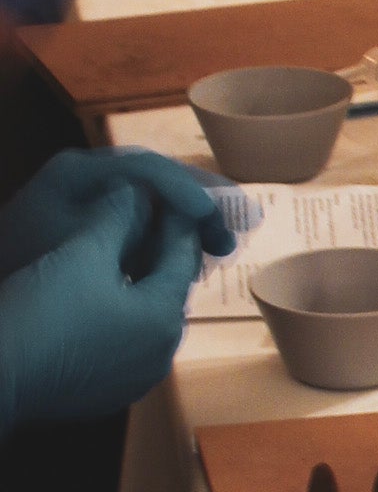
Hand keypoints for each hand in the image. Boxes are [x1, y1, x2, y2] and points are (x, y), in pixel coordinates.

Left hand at [0, 148, 235, 280]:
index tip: (212, 213)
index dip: (184, 187)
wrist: (2, 322)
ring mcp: (92, 202)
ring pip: (157, 203)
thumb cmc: (22, 268)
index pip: (146, 169)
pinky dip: (170, 239)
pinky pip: (144, 225)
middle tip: (241, 227)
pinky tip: (192, 260)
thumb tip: (187, 213)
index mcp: (78, 173)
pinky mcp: (95, 229)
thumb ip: (128, 223)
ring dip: (192, 223)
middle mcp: (88, 179)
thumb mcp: (76, 247)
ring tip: (222, 246)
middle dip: (202, 204)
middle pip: (159, 181)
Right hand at [0, 187, 205, 431]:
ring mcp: (135, 379)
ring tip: (120, 254)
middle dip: (159, 252)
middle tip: (145, 218)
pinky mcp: (107, 394)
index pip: (183, 255)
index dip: (175, 219)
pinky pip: (125, 343)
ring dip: (140, 286)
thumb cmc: (44, 310)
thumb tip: (136, 191)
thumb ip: (118, 217)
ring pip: (147, 318)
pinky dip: (120, 317)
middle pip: (169, 288)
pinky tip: (99, 298)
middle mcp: (162, 354)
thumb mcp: (83, 252)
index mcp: (165, 318)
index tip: (166, 193)